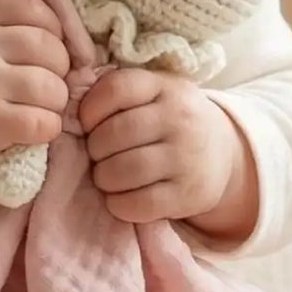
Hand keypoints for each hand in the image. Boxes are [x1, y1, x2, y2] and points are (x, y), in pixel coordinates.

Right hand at [0, 0, 69, 205]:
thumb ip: (3, 27)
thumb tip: (63, 36)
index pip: (34, 9)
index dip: (53, 30)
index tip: (46, 52)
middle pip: (52, 50)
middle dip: (58, 71)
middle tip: (44, 87)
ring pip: (54, 88)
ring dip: (55, 103)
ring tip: (38, 109)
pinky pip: (44, 122)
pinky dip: (48, 128)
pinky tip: (34, 130)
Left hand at [78, 70, 258, 239]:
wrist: (223, 153)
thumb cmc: (170, 121)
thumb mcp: (155, 93)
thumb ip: (119, 95)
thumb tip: (69, 110)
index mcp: (166, 86)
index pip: (115, 90)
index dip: (89, 110)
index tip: (88, 124)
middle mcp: (180, 118)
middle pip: (114, 134)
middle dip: (94, 150)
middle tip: (98, 156)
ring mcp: (187, 157)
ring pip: (123, 171)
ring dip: (104, 178)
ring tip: (107, 177)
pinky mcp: (189, 194)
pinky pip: (138, 204)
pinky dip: (119, 204)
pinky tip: (121, 197)